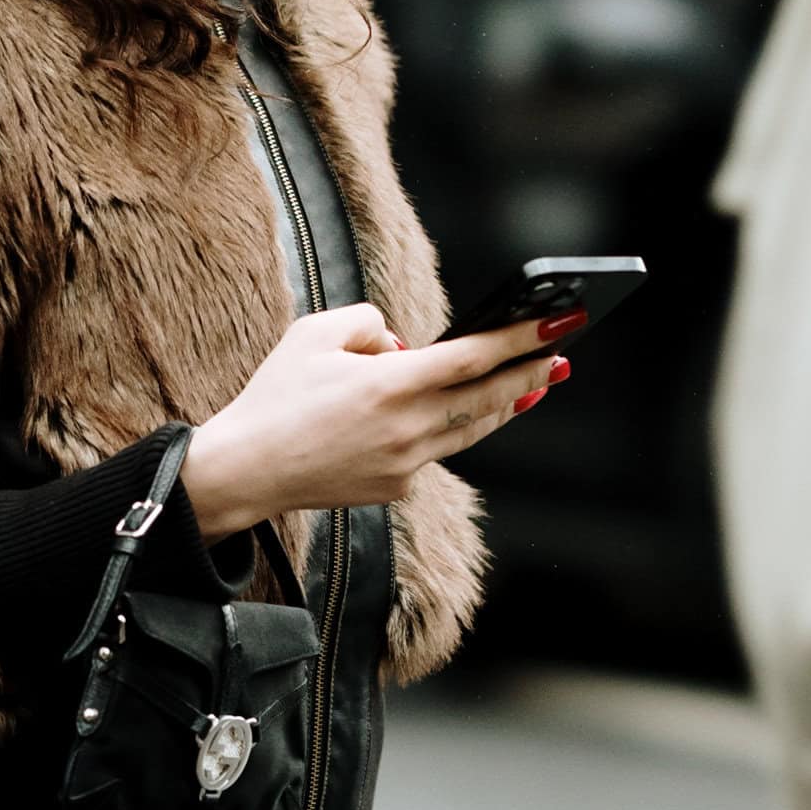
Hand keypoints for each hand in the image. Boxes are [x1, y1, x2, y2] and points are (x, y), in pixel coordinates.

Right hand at [182, 303, 565, 539]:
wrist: (246, 470)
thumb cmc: (275, 396)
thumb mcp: (312, 333)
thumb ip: (366, 321)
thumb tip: (402, 345)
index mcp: (390, 384)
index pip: (474, 356)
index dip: (522, 337)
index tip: (559, 321)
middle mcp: (407, 427)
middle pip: (489, 396)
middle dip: (532, 372)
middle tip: (564, 354)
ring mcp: (405, 463)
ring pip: (472, 429)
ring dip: (507, 404)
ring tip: (534, 384)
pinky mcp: (396, 487)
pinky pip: (434, 451)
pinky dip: (449, 428)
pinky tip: (462, 412)